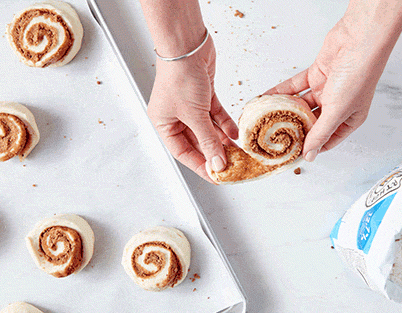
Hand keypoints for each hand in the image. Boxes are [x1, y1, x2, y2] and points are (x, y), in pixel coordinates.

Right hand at [147, 35, 237, 181]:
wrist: (187, 45)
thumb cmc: (179, 76)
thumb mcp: (194, 115)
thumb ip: (208, 141)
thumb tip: (218, 164)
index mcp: (164, 124)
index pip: (183, 153)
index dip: (200, 166)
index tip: (217, 177)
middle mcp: (175, 116)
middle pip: (197, 142)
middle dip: (215, 153)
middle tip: (232, 165)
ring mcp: (190, 105)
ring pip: (208, 129)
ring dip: (222, 140)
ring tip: (238, 152)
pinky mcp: (203, 95)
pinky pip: (216, 115)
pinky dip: (225, 124)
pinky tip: (236, 133)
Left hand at [266, 0, 401, 161]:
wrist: (360, 40)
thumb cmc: (359, 76)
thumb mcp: (338, 111)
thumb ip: (321, 133)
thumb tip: (310, 155)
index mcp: (350, 119)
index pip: (327, 139)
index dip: (310, 147)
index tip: (291, 154)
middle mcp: (338, 105)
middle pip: (312, 123)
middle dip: (294, 129)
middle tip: (274, 137)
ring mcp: (327, 89)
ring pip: (301, 104)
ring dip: (285, 110)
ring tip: (266, 118)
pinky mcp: (316, 74)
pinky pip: (295, 87)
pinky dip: (282, 92)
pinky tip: (268, 99)